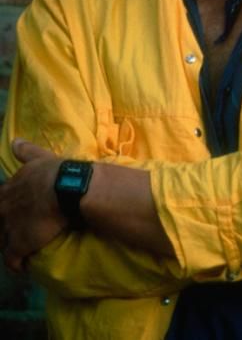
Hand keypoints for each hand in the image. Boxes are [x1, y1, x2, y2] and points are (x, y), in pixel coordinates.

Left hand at [0, 139, 67, 271]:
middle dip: (2, 227)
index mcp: (10, 189)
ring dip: (7, 245)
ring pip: (1, 240)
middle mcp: (5, 209)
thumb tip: (14, 141)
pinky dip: (15, 265)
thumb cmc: (56, 172)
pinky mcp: (20, 244)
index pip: (0, 200)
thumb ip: (27, 152)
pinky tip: (21, 268)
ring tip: (16, 251)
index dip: (3, 206)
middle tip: (9, 232)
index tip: (7, 211)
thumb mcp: (40, 157)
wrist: (67, 188)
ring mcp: (11, 227)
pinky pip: (12, 260)